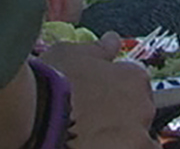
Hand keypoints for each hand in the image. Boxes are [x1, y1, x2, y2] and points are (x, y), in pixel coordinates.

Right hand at [39, 34, 156, 147]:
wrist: (37, 116)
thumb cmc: (51, 82)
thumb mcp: (71, 53)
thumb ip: (98, 48)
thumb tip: (111, 40)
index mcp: (133, 77)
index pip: (136, 84)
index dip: (115, 92)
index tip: (98, 101)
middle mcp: (142, 106)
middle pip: (138, 113)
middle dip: (119, 118)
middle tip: (91, 122)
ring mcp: (136, 136)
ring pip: (138, 139)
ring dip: (121, 139)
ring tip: (92, 138)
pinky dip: (120, 148)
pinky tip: (95, 145)